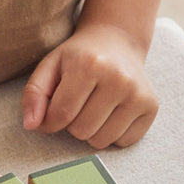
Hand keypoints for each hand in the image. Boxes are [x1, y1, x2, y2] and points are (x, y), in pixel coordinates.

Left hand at [21, 23, 157, 148]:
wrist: (117, 41)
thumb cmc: (78, 56)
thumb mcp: (50, 66)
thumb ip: (34, 94)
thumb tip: (31, 126)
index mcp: (89, 65)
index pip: (60, 115)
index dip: (49, 121)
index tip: (51, 113)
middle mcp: (118, 79)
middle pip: (81, 131)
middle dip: (72, 123)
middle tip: (77, 103)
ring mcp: (138, 94)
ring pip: (101, 141)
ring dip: (91, 131)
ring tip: (93, 107)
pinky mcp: (151, 107)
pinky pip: (122, 142)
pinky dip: (112, 133)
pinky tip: (112, 111)